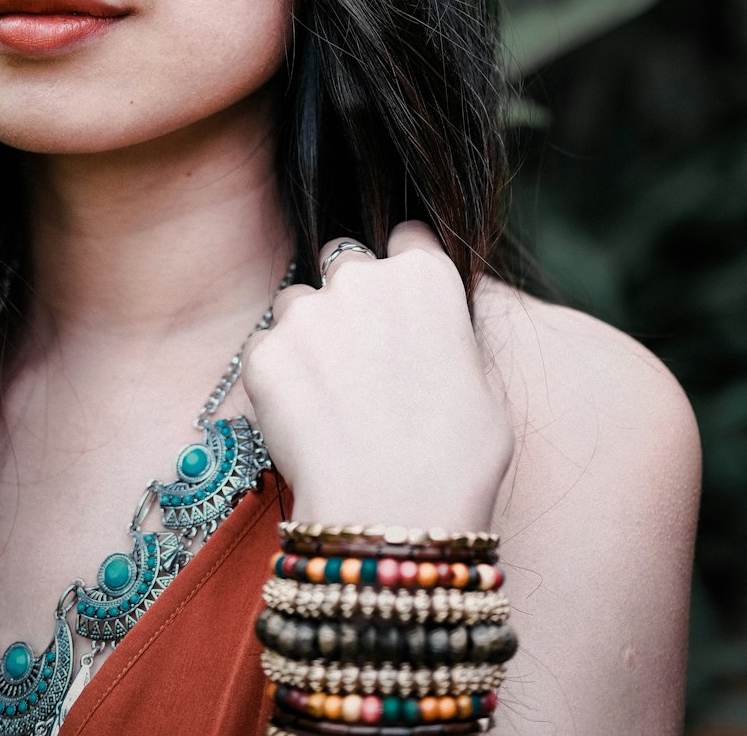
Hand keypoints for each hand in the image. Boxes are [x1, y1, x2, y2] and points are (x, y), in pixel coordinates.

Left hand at [242, 222, 514, 528]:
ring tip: (327, 396)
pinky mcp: (264, 351)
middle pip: (344, 259)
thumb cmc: (457, 460)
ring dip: (307, 334)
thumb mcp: (482, 384)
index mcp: (426, 275)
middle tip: (357, 355)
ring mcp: (308, 311)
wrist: (394, 510)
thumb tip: (432, 340)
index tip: (398, 302)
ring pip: (296, 303)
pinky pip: (264, 350)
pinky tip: (301, 420)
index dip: (402, 268)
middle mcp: (363, 277)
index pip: (407, 236)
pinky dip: (276, 377)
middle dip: (348, 295)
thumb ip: (447, 338)